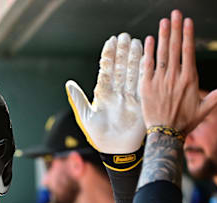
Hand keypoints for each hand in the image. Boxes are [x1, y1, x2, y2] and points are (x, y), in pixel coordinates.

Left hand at [66, 33, 144, 153]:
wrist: (117, 151)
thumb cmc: (99, 137)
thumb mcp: (86, 117)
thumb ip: (78, 99)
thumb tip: (68, 83)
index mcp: (103, 94)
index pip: (106, 70)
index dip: (109, 56)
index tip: (111, 41)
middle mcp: (117, 92)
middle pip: (120, 67)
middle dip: (122, 52)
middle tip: (125, 36)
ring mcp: (130, 95)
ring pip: (132, 72)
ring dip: (134, 57)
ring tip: (136, 42)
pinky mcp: (141, 102)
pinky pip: (143, 84)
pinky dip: (145, 71)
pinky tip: (148, 58)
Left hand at [139, 10, 216, 133]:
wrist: (165, 134)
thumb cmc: (185, 122)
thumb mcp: (204, 109)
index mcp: (189, 79)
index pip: (188, 52)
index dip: (187, 35)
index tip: (187, 22)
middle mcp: (174, 77)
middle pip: (174, 48)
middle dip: (175, 29)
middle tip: (175, 13)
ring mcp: (159, 81)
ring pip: (161, 54)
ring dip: (162, 36)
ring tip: (164, 21)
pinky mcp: (146, 86)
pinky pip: (147, 66)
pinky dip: (148, 52)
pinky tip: (149, 40)